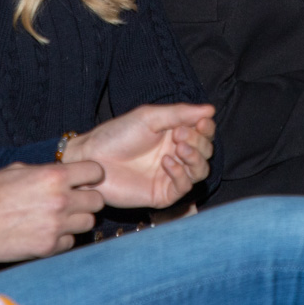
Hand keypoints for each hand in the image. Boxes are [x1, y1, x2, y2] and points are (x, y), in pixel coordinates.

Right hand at [0, 161, 104, 262]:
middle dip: (87, 200)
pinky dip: (62, 238)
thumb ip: (46, 172)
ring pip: (88, 223)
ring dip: (77, 220)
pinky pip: (70, 242)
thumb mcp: (18, 170)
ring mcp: (56, 226)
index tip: (84, 180)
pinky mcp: (48, 247)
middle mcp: (61, 200)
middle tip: (73, 201)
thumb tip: (62, 174)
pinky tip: (47, 232)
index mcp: (54, 176)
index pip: (95, 172)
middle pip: (97, 201)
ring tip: (59, 218)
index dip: (91, 176)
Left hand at [60, 103, 215, 209]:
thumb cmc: (116, 135)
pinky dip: (180, 173)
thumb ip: (179, 113)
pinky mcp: (163, 194)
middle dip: (198, 141)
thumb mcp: (148, 117)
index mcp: (174, 134)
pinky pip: (184, 187)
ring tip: (180, 149)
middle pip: (206, 151)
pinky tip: (167, 162)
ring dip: (195, 158)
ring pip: (200, 171)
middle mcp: (176, 154)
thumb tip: (211, 110)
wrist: (92, 159)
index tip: (200, 122)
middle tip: (179, 135)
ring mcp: (170, 176)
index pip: (203, 132)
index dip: (206, 128)